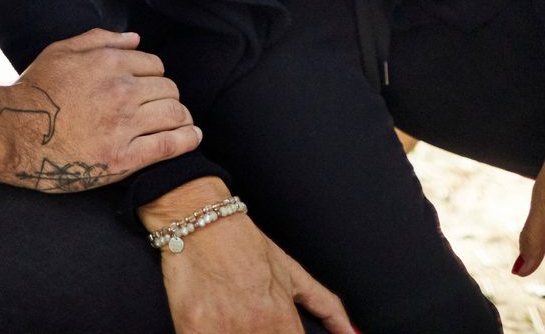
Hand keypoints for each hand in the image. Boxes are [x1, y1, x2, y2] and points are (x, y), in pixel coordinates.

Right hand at [2, 30, 199, 191]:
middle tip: (160, 107)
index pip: (154, 64)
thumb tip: (135, 38)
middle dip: (168, 96)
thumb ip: (99, 40)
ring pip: (174, 114)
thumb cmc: (35, 90)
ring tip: (179, 122)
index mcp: (108, 63)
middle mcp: (120, 91)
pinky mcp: (123, 158)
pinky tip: (192, 136)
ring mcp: (123, 126)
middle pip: (169, 88)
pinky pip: (168, 146)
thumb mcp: (61, 51)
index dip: (153, 75)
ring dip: (181, 117)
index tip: (148, 88)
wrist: (14, 134)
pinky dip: (187, 140)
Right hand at [143, 182, 352, 333]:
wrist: (200, 221)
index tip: (278, 331)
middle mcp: (255, 327)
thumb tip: (352, 333)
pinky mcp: (192, 328)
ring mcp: (222, 330)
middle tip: (249, 318)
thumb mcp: (292, 273)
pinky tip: (212, 324)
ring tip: (232, 318)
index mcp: (281, 319)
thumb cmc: (245, 245)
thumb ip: (326, 307)